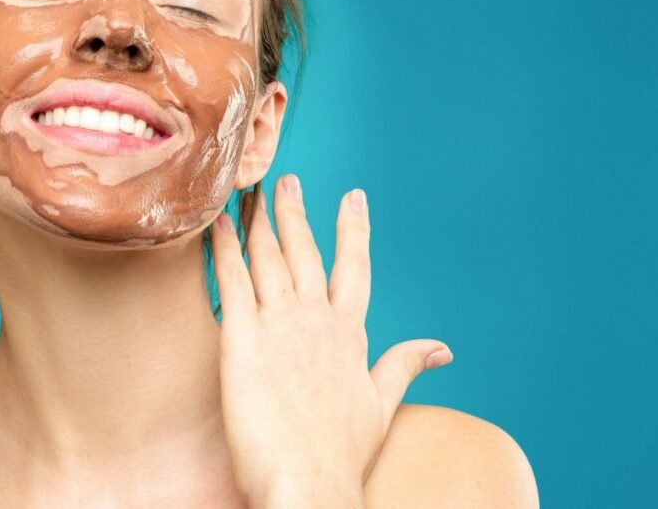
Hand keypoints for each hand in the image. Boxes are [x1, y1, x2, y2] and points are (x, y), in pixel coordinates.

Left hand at [212, 176, 452, 507]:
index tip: (354, 197)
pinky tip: (216, 224)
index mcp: (351, 333)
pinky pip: (231, 279)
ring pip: (269, 257)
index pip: (355, 268)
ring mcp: (282, 324)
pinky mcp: (243, 337)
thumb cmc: (343, 453)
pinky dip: (224, 247)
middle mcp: (318, 319)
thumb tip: (442, 349)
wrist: (310, 484)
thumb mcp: (381, 405)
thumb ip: (406, 366)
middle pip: (306, 251)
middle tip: (287, 180)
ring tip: (250, 190)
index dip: (353, 230)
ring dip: (258, 220)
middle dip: (296, 212)